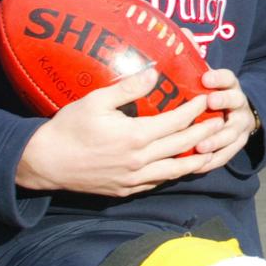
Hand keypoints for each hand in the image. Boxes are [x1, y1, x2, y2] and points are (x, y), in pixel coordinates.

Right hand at [16, 67, 223, 196]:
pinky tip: (180, 166)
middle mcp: (139, 161)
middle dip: (203, 133)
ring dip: (196, 159)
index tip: (204, 99)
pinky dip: (174, 174)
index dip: (194, 110)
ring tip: (211, 149)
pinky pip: (158, 183)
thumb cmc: (69, 128)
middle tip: (219, 121)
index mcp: (135, 136)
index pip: (176, 122)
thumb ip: (128, 88)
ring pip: (175, 171)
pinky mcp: (126, 191)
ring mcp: (134, 179)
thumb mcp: (96, 100)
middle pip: (182, 146)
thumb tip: (154, 74)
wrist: (46, 163)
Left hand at [191, 67, 256, 171]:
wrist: (235, 112)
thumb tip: (177, 48)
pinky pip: (226, 155)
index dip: (218, 77)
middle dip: (224, 102)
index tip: (205, 78)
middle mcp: (237, 103)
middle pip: (235, 101)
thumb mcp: (206, 79)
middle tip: (210, 102)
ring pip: (232, 133)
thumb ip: (193, 66)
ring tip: (201, 146)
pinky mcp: (236, 145)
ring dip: (217, 139)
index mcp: (228, 85)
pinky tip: (196, 166)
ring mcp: (240, 125)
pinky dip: (212, 161)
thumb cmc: (208, 93)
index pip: (227, 77)